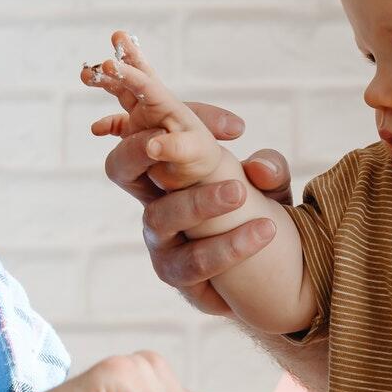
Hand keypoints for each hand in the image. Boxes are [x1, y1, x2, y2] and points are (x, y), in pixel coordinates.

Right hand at [83, 32, 223, 190]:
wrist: (202, 178)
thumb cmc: (203, 161)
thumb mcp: (197, 154)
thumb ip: (178, 147)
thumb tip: (152, 145)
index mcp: (168, 106)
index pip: (146, 85)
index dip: (127, 74)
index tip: (109, 65)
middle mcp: (154, 109)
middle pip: (135, 78)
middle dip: (123, 59)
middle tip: (116, 36)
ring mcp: (143, 122)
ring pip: (122, 95)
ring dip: (106, 83)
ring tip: (85, 74)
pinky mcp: (135, 139)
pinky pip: (117, 126)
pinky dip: (106, 125)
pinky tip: (97, 129)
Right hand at [101, 100, 293, 318]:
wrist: (265, 278)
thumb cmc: (256, 217)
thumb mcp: (270, 186)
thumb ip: (269, 169)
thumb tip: (259, 168)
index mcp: (169, 168)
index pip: (155, 128)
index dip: (172, 113)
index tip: (213, 115)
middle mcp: (154, 199)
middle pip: (121, 167)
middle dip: (137, 148)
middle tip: (165, 141)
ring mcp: (160, 238)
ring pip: (163, 215)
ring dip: (201, 201)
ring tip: (239, 193)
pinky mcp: (176, 274)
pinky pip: (195, 261)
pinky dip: (230, 245)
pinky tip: (266, 231)